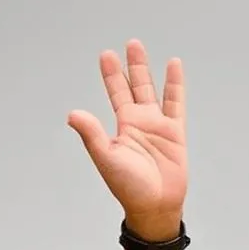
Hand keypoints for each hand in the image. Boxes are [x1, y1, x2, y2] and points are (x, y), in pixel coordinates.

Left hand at [67, 39, 186, 240]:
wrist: (154, 204)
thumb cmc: (128, 187)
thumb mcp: (106, 157)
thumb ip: (91, 134)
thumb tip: (72, 114)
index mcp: (122, 128)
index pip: (115, 95)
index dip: (111, 76)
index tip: (105, 55)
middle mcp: (139, 123)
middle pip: (133, 87)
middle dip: (129, 67)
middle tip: (128, 44)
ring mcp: (157, 125)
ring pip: (152, 90)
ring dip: (146, 70)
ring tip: (140, 48)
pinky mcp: (175, 131)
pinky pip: (176, 102)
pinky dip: (175, 84)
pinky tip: (174, 64)